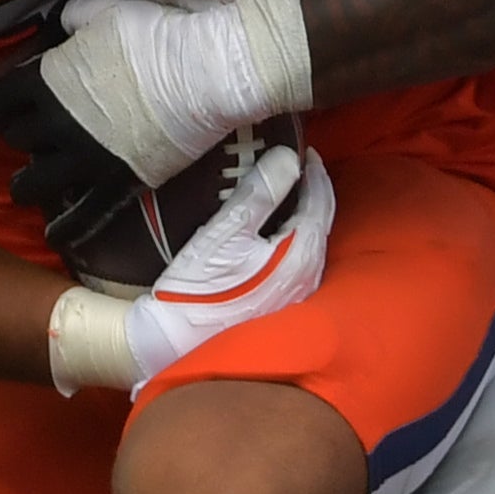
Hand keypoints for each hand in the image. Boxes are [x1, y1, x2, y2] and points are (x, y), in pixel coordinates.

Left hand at [0, 0, 273, 217]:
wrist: (205, 73)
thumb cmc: (156, 35)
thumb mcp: (104, 12)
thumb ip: (73, 20)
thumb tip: (61, 24)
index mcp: (46, 81)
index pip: (4, 100)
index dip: (2, 107)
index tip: (6, 112)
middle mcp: (55, 125)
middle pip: (19, 140)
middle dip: (21, 138)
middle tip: (30, 140)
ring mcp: (84, 159)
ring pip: (35, 184)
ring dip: (26, 185)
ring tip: (26, 187)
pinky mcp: (117, 184)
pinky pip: (81, 216)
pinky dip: (64, 229)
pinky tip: (54, 237)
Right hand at [52, 142, 337, 392]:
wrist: (172, 344)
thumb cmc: (197, 289)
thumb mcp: (225, 232)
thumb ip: (259, 193)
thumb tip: (289, 157)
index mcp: (301, 256)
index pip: (322, 202)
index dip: (315, 172)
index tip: (304, 149)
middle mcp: (308, 279)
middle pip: (321, 223)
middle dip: (313, 191)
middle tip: (297, 165)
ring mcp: (296, 297)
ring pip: (312, 244)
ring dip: (304, 215)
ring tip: (287, 192)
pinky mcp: (280, 308)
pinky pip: (299, 262)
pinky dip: (295, 237)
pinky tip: (275, 232)